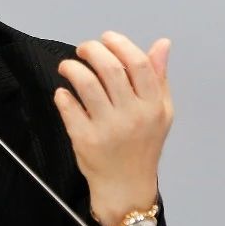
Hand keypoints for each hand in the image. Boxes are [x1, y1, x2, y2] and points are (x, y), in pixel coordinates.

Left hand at [53, 31, 172, 225]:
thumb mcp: (161, 112)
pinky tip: (64, 94)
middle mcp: (133, 116)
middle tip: (83, 49)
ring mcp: (108, 128)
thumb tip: (162, 44)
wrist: (127, 186)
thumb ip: (158, 77)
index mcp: (153, 106)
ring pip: (86, 84)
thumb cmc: (142, 147)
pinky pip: (68, 108)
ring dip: (72, 68)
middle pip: (110, 68)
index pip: (138, 63)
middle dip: (92, 50)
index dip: (119, 44)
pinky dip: (62, 96)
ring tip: (68, 67)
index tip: (106, 38)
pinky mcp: (85, 140)